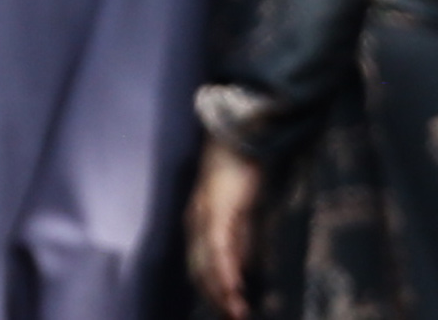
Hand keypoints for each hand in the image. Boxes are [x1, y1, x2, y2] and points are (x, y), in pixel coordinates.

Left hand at [187, 141, 260, 317]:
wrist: (239, 136)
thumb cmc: (241, 169)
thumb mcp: (242, 210)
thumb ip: (241, 237)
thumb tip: (242, 265)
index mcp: (198, 224)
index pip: (200, 267)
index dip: (212, 291)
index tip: (228, 310)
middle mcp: (195, 224)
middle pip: (199, 271)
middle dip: (215, 299)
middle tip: (233, 318)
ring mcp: (203, 218)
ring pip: (207, 265)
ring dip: (221, 292)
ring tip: (236, 312)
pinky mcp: (216, 212)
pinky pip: (218, 249)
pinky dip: (225, 271)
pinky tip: (234, 287)